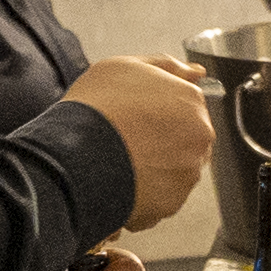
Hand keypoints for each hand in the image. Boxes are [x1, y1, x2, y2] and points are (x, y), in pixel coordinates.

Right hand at [68, 55, 212, 206]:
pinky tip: (123, 178)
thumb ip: (166, 66)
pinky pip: (161, 197)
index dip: (158, 110)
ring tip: (122, 158)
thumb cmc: (95, 110)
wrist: (72, 155)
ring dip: (155, 165)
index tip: (138, 115)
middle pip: (185, 138)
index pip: (186, 105)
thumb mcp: (125, 66)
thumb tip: (194, 71)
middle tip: (128, 136)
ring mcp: (187, 174)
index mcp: (191, 101)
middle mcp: (198, 139)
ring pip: (175, 169)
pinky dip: (145, 191)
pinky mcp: (171, 204)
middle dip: (161, 138)